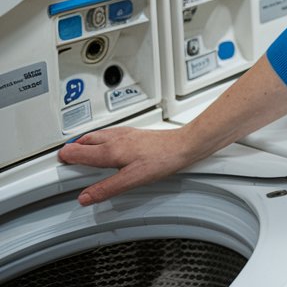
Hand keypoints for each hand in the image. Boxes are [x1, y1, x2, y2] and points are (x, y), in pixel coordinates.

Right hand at [56, 126, 196, 205]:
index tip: (58, 164)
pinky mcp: (135, 133)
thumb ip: (106, 188)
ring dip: (85, 141)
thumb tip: (85, 197)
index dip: (65, 158)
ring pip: (97, 135)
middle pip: (85, 140)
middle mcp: (115, 138)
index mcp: (110, 150)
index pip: (78, 151)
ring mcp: (125, 134)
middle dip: (73, 148)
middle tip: (65, 157)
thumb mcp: (131, 180)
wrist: (184, 145)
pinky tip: (107, 144)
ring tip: (80, 149)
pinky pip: (109, 133)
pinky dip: (100, 139)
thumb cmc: (162, 159)